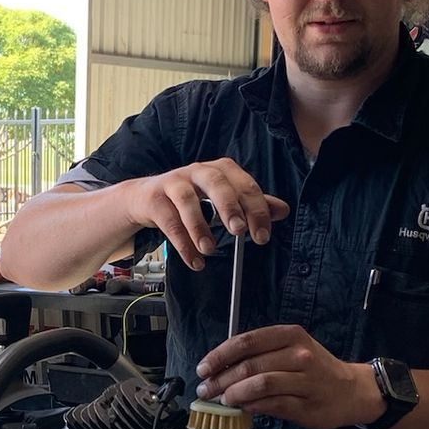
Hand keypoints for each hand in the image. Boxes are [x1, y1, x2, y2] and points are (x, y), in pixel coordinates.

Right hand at [120, 160, 289, 270]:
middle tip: (238, 231)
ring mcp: (173, 182)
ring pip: (187, 200)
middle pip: (216, 182)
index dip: (256, 209)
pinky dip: (181, 242)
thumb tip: (282, 210)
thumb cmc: (190, 198)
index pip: (244, 184)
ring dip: (199, 226)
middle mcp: (198, 171)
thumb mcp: (222, 199)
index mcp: (221, 169)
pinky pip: (168, 220)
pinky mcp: (154, 198)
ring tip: (209, 249)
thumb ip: (250, 205)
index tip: (262, 235)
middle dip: (229, 207)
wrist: (146, 197)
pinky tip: (193, 259)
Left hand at [195, 325, 384, 428]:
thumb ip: (260, 356)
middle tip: (206, 390)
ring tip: (222, 400)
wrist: (353, 390)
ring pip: (260, 385)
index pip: (247, 342)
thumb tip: (221, 370)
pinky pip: (272, 405)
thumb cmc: (316, 369)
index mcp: (290, 335)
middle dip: (221, 379)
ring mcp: (305, 380)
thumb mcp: (291, 349)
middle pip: (250, 365)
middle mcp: (299, 354)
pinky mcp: (307, 405)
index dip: (220, 355)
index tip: (203, 368)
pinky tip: (243, 408)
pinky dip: (252, 407)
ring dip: (234, 394)